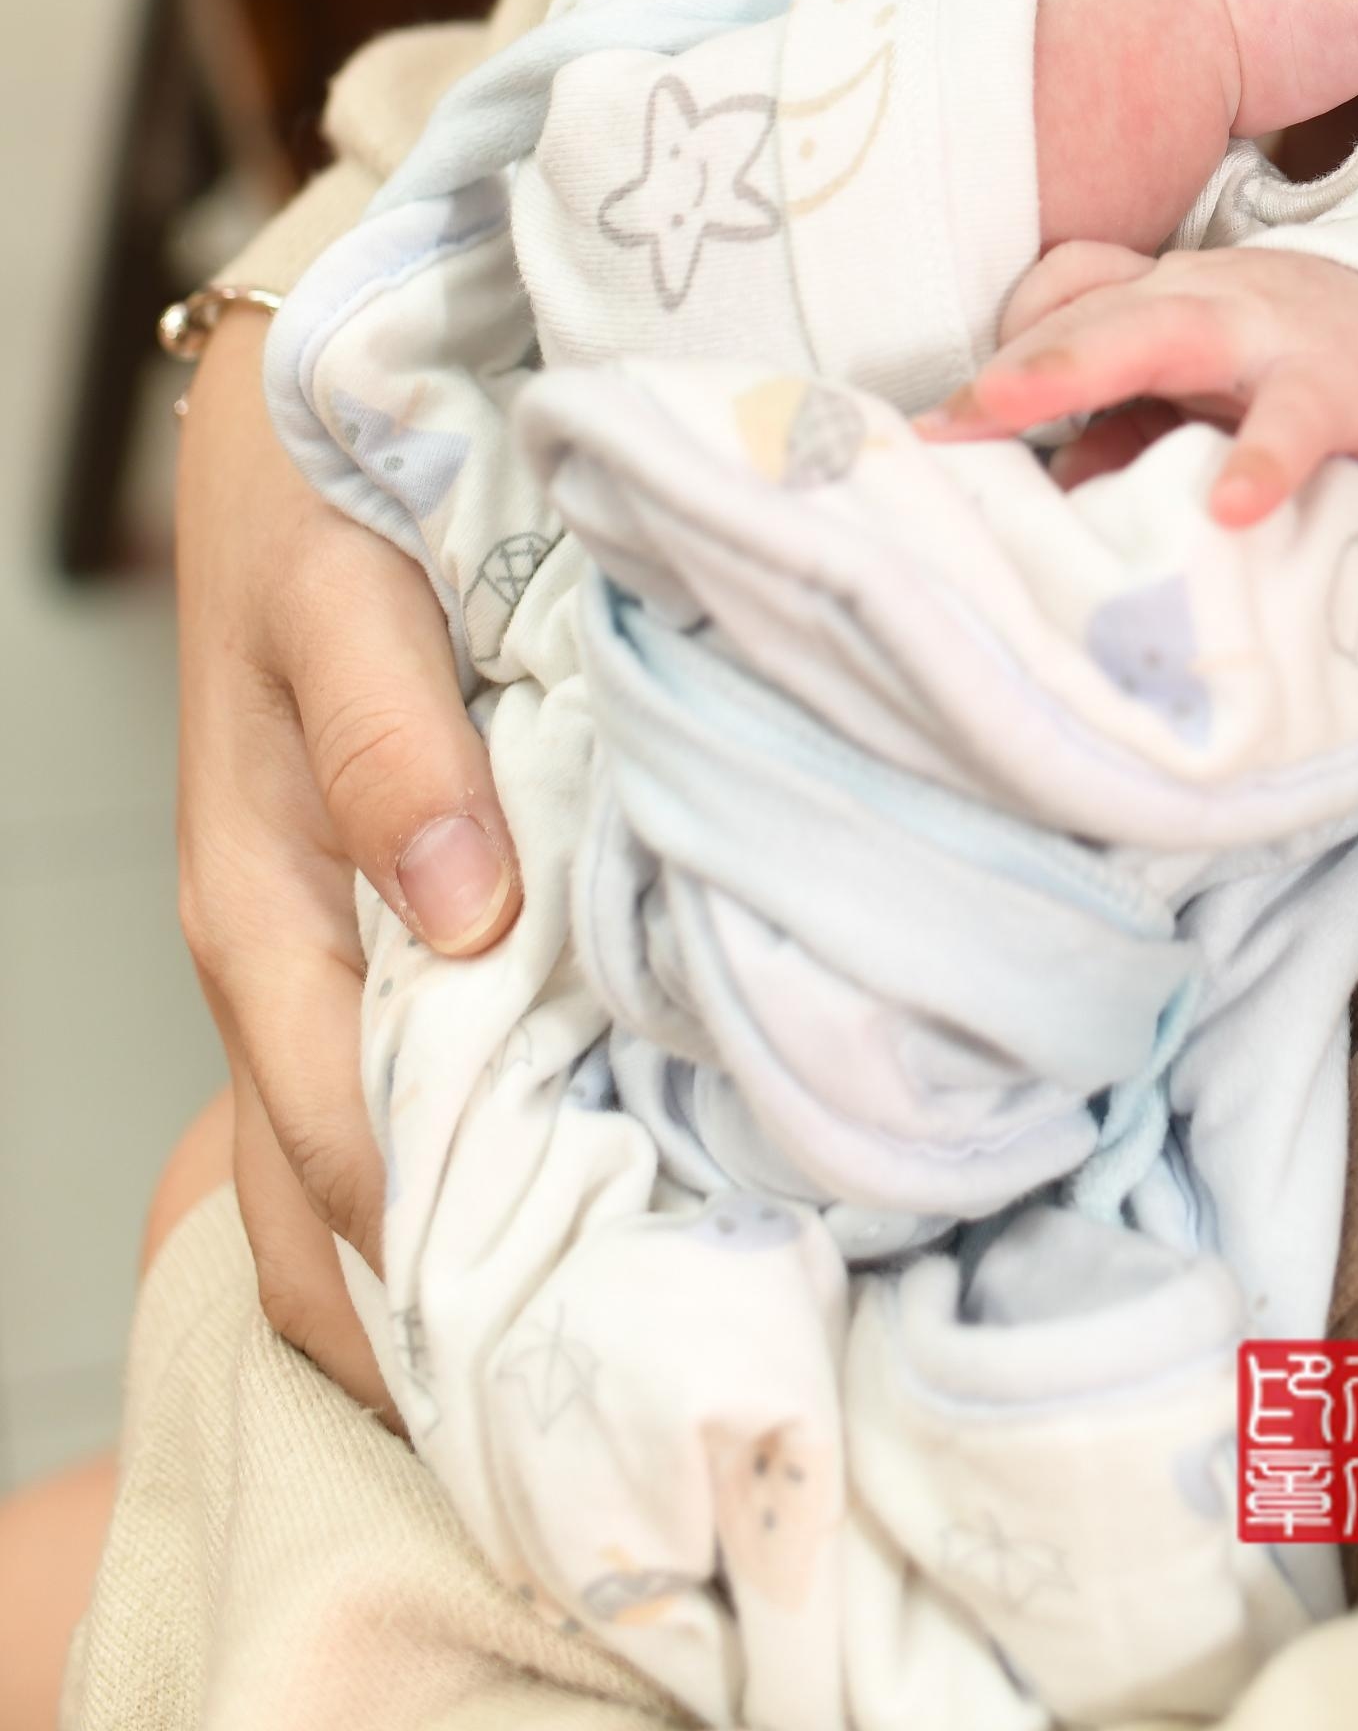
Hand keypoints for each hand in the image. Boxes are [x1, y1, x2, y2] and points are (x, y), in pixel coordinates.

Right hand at [174, 306, 517, 1386]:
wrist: (300, 410)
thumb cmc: (319, 502)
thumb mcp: (343, 606)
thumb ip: (398, 756)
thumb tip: (459, 922)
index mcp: (263, 913)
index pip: (334, 1158)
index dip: (436, 1274)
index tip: (576, 1357)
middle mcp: (298, 960)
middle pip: (341, 1215)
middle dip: (453, 1326)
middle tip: (621, 1405)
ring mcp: (350, 943)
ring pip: (387, 1158)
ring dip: (485, 1251)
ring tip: (636, 1338)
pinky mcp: (412, 902)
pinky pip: (436, 1071)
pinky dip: (504, 1149)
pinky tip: (616, 1184)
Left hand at [925, 240, 1357, 525]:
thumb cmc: (1335, 373)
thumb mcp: (1224, 398)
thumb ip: (1139, 428)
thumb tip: (1052, 491)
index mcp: (1176, 296)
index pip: (1070, 295)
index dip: (1004, 346)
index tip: (932, 423)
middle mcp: (1212, 295)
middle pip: (1094, 310)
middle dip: (1010, 361)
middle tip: (933, 419)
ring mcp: (1279, 327)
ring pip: (1169, 333)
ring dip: (1085, 370)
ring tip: (1012, 407)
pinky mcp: (1352, 376)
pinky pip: (1295, 418)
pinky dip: (1259, 460)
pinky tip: (1227, 510)